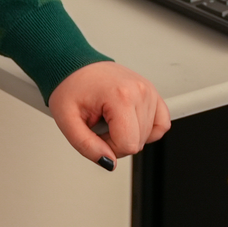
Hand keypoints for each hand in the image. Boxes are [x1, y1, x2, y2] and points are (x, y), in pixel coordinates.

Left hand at [48, 61, 170, 170]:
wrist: (73, 64)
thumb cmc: (70, 86)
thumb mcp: (66, 119)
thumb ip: (86, 146)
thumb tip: (109, 162)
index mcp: (120, 95)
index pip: (128, 145)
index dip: (109, 147)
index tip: (94, 131)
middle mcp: (139, 90)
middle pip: (138, 142)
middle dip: (116, 140)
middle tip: (99, 121)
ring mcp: (148, 90)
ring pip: (148, 136)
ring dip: (127, 132)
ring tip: (108, 115)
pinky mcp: (152, 92)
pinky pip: (161, 124)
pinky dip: (146, 129)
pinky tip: (127, 120)